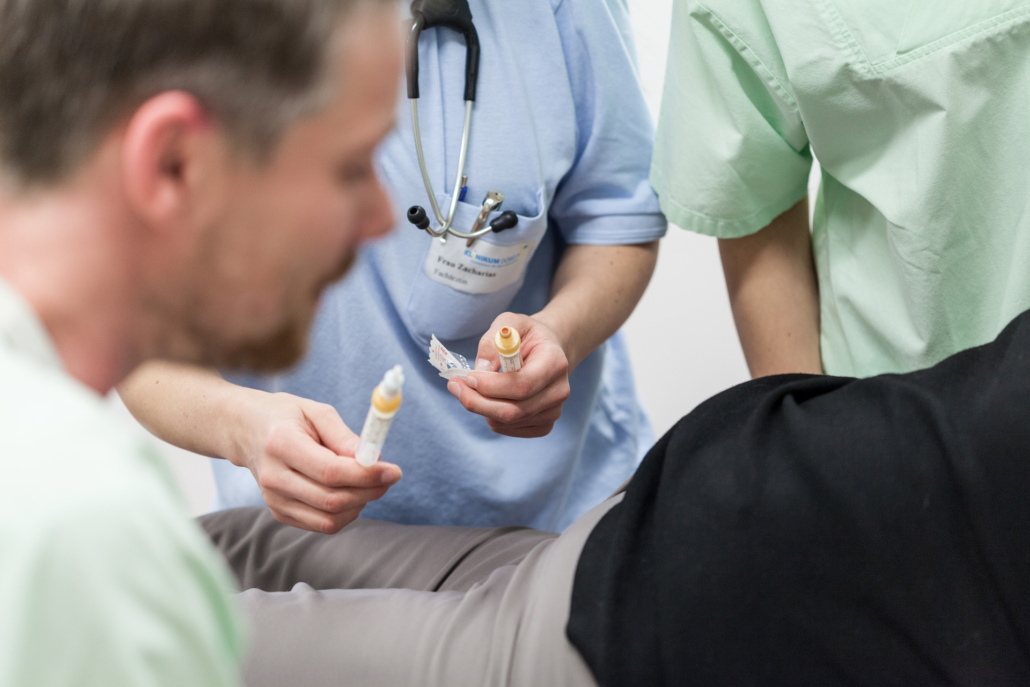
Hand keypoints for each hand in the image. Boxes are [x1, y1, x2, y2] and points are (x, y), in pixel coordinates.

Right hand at [230, 392, 401, 533]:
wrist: (246, 431)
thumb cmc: (286, 416)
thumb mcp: (316, 412)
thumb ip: (344, 436)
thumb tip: (374, 460)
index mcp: (281, 444)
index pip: (330, 471)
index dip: (367, 475)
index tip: (394, 471)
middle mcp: (273, 477)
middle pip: (332, 499)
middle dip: (370, 491)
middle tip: (389, 476)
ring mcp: (273, 499)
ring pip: (330, 518)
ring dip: (360, 504)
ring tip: (369, 483)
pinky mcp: (279, 512)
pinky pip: (322, 524)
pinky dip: (345, 513)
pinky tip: (351, 493)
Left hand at [447, 312, 570, 437]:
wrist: (547, 350)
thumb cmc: (527, 335)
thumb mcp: (509, 324)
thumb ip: (493, 342)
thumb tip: (480, 371)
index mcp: (555, 363)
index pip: (522, 385)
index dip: (490, 386)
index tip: (468, 377)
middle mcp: (559, 391)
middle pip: (513, 411)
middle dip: (477, 402)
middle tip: (455, 387)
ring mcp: (553, 412)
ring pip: (506, 422)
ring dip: (481, 407)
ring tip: (472, 388)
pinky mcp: (543, 425)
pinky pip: (508, 429)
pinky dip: (490, 416)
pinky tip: (489, 398)